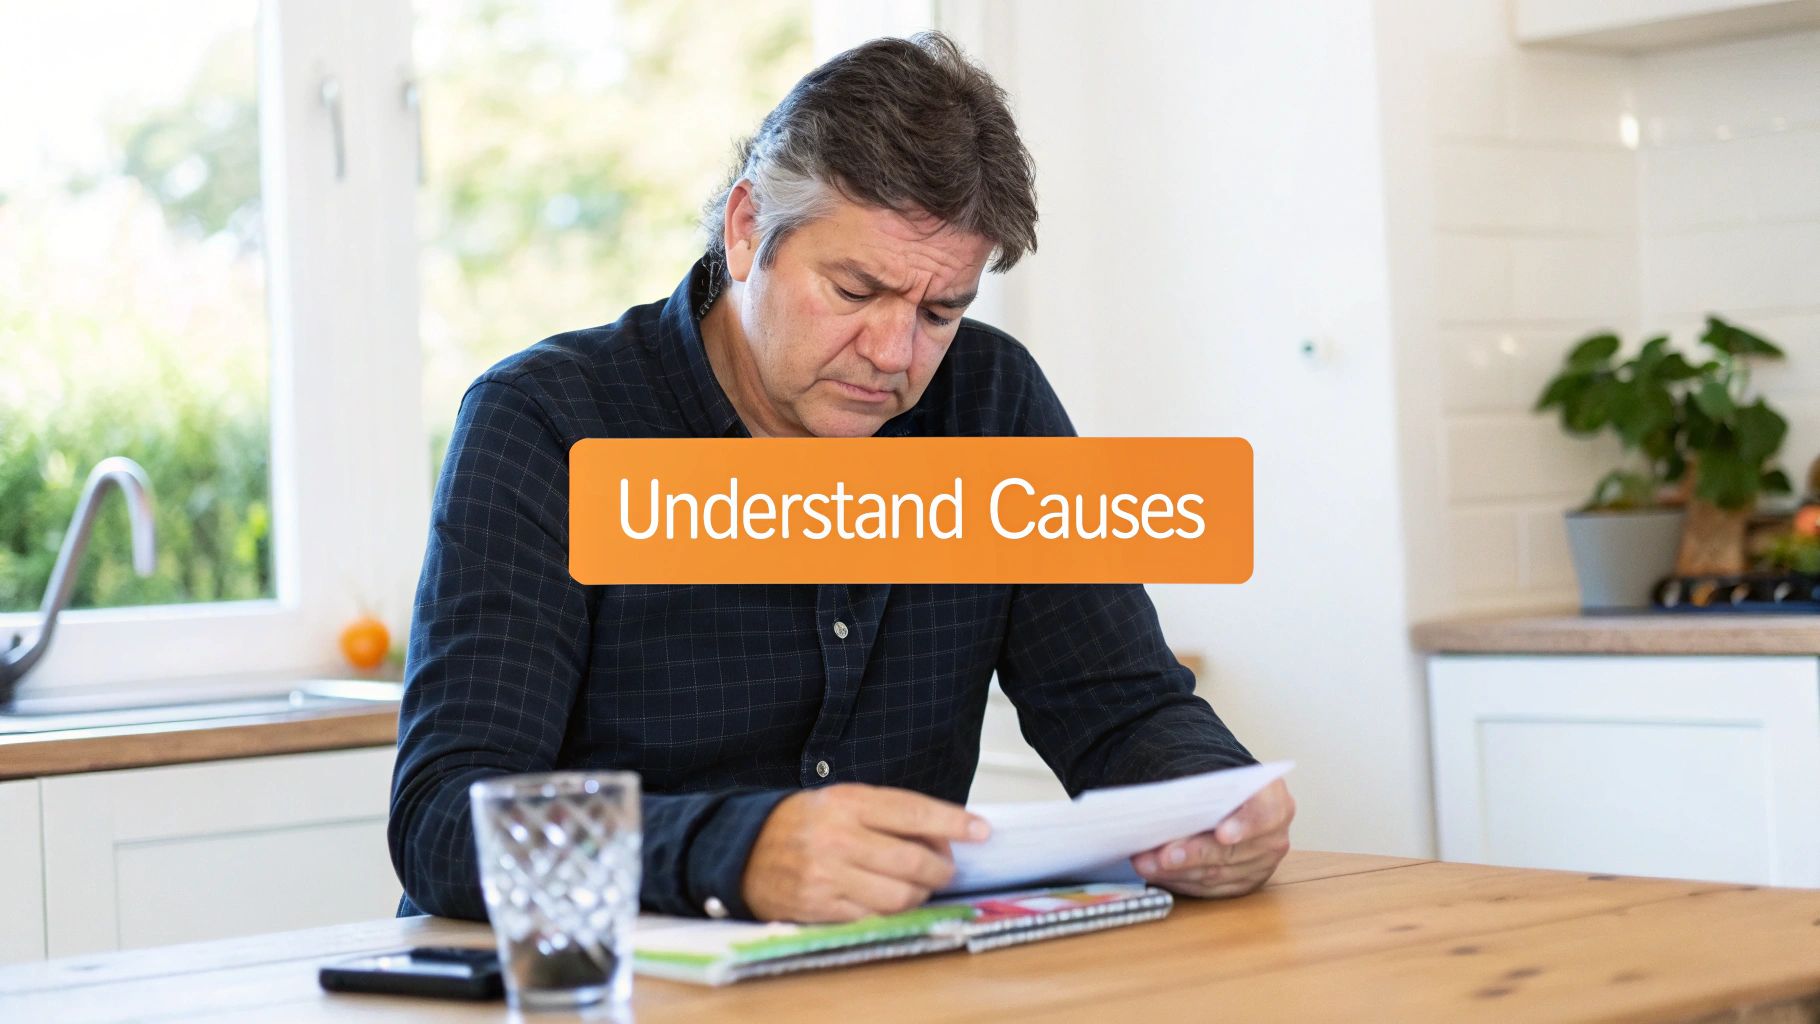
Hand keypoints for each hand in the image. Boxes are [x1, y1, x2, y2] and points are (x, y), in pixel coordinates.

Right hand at [742, 784, 990, 921]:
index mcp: (847, 802)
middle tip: (947, 868)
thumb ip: (889, 815)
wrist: (744, 850)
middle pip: (912, 861)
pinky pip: (873, 917)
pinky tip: (890, 900)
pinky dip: (891, 911)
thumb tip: (944, 837)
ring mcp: (827, 876)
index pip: (912, 812)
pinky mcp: (819, 907)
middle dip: (941, 869)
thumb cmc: (805, 823)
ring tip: (917, 885)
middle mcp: (837, 837)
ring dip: (920, 895)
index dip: (953, 823)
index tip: (981, 830)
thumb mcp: (843, 801)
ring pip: (898, 896)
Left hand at [1131, 778, 1293, 897]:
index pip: (1265, 815)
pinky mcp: (1244, 884)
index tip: (1222, 834)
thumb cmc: (1222, 785)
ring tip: (1146, 864)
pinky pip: (1210, 889)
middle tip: (1162, 855)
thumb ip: (1203, 789)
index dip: (1244, 825)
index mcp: (1274, 802)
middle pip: (1232, 852)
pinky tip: (1157, 874)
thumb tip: (1166, 804)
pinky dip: (1180, 881)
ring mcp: (1261, 866)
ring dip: (1177, 871)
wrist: (1233, 800)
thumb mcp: (1218, 777)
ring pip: (1216, 875)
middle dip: (1193, 855)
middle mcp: (1274, 838)